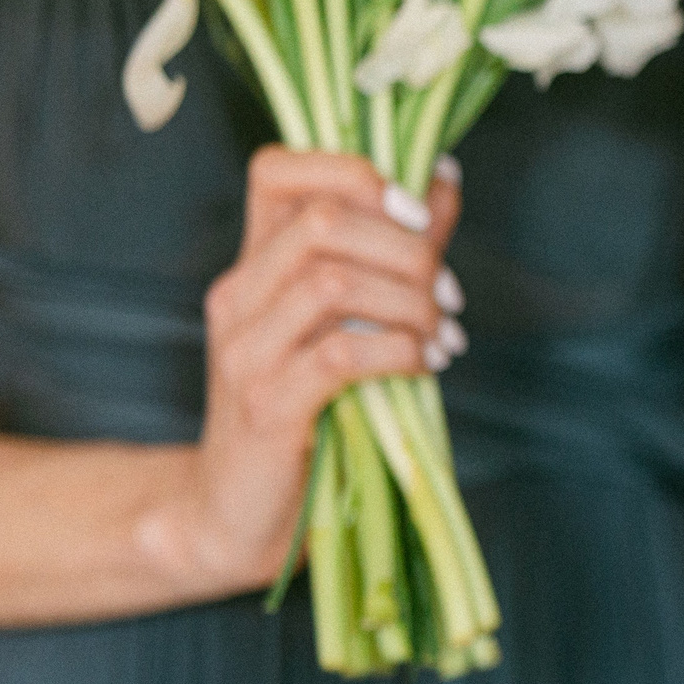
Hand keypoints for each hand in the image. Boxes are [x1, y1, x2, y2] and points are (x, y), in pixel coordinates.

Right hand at [159, 148, 460, 595]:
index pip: (276, 170)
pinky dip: (400, 352)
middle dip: (409, 249)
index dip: (354, 171)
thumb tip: (445, 179)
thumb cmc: (307, 413)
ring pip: (333, 282)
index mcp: (254, 265)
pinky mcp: (266, 405)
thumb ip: (391, 253)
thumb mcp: (345, 322)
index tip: (420, 210)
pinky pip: (341, 353)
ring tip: (441, 337)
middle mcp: (239, 296)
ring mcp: (245, 350)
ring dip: (410, 304)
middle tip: (448, 296)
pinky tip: (425, 366)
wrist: (235, 512)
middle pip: (323, 222)